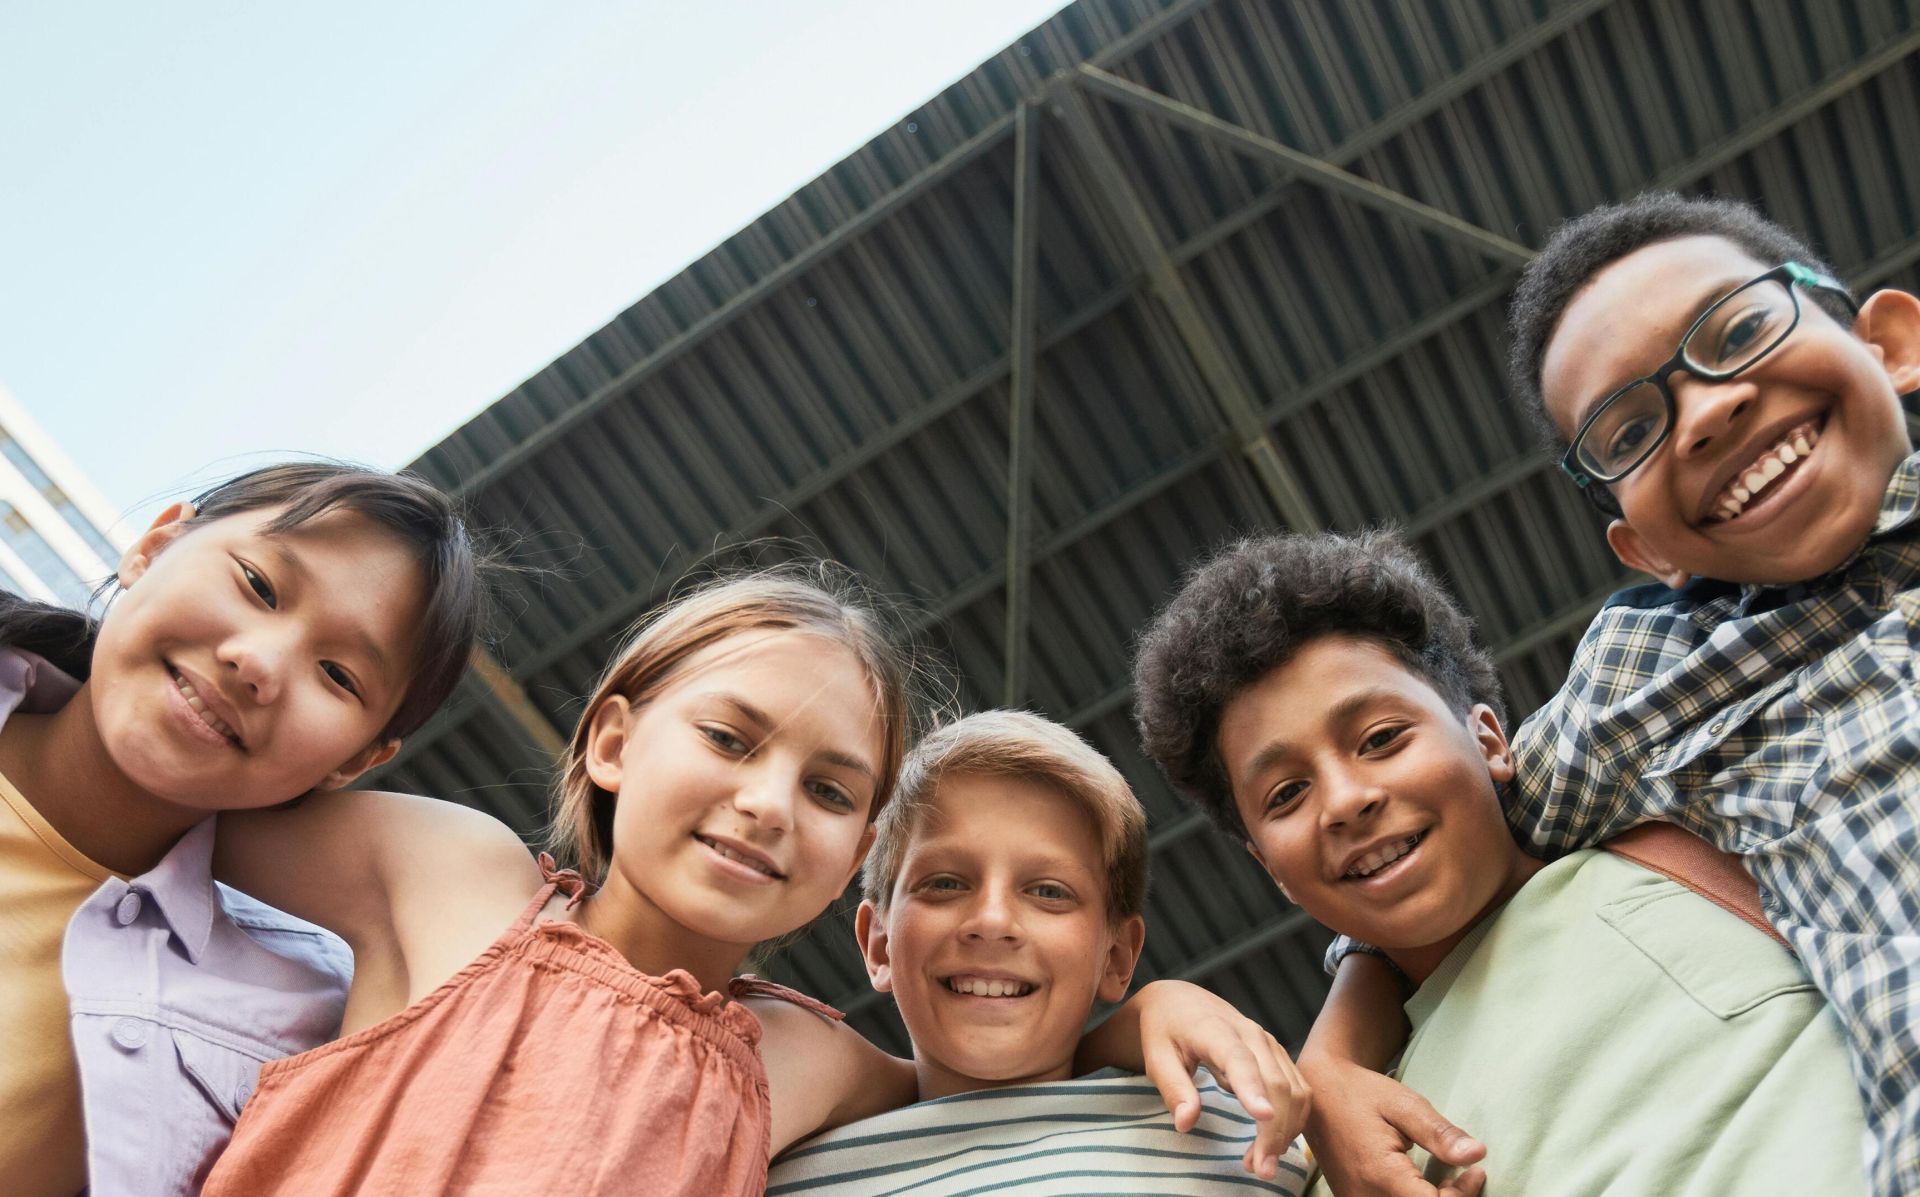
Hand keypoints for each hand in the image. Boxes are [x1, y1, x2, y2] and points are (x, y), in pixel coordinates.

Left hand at [1133, 980, 1310, 1180]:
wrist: (1183, 1002)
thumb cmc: (1166, 1030)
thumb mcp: (1157, 1057)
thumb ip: (1173, 1089)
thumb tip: (1185, 1123)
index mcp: (1215, 1030)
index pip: (1239, 1059)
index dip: (1252, 1088)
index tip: (1262, 1116)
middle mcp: (1251, 1034)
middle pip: (1276, 1083)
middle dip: (1273, 1130)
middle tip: (1260, 1170)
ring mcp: (1269, 1044)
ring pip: (1295, 1090)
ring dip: (1286, 1131)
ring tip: (1260, 1164)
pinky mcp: (1278, 1056)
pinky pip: (1298, 1091)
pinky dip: (1291, 1121)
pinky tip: (1270, 1144)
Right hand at [1298, 1053, 1484, 1196]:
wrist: (1318, 1091)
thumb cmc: (1361, 1093)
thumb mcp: (1404, 1104)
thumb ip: (1439, 1134)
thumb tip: (1478, 1154)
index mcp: (1381, 1174)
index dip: (1464, 1195)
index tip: (1476, 1171)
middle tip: (1462, 1175)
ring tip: (1444, 1180)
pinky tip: (1421, 1184)